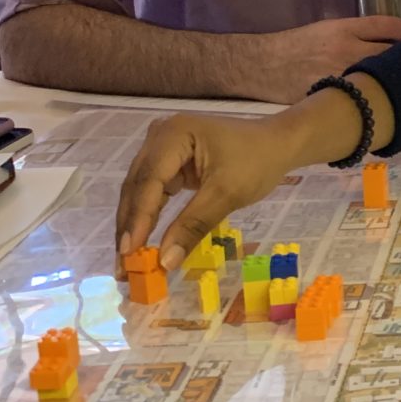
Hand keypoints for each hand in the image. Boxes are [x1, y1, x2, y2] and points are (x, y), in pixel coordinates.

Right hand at [116, 111, 308, 270]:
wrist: (277, 145)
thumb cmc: (257, 162)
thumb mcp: (227, 194)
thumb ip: (193, 225)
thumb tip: (165, 262)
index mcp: (173, 135)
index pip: (148, 181)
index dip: (138, 219)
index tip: (129, 252)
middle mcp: (159, 137)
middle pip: (137, 187)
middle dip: (129, 227)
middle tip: (123, 266)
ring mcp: (161, 148)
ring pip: (139, 192)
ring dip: (133, 225)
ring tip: (126, 261)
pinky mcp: (168, 162)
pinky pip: (152, 192)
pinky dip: (148, 217)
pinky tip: (141, 242)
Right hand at [241, 15, 400, 105]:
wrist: (260, 65)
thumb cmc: (295, 46)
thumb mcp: (326, 29)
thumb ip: (357, 33)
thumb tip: (392, 42)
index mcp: (344, 29)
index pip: (389, 26)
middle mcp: (345, 51)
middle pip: (391, 53)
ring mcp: (340, 78)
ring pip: (381, 81)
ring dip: (400, 83)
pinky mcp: (333, 100)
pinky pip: (364, 103)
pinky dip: (379, 105)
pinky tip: (392, 107)